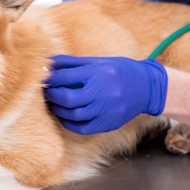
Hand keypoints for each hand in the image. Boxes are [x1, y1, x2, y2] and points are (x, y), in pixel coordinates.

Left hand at [44, 55, 166, 134]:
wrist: (147, 87)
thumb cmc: (120, 70)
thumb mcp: (98, 61)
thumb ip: (72, 62)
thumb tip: (48, 62)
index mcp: (98, 73)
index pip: (66, 77)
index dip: (50, 79)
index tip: (42, 78)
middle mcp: (102, 93)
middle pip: (68, 99)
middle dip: (52, 96)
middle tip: (45, 92)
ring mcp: (106, 110)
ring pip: (74, 115)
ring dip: (58, 110)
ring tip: (52, 103)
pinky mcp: (109, 123)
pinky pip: (83, 128)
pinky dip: (69, 123)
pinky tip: (64, 116)